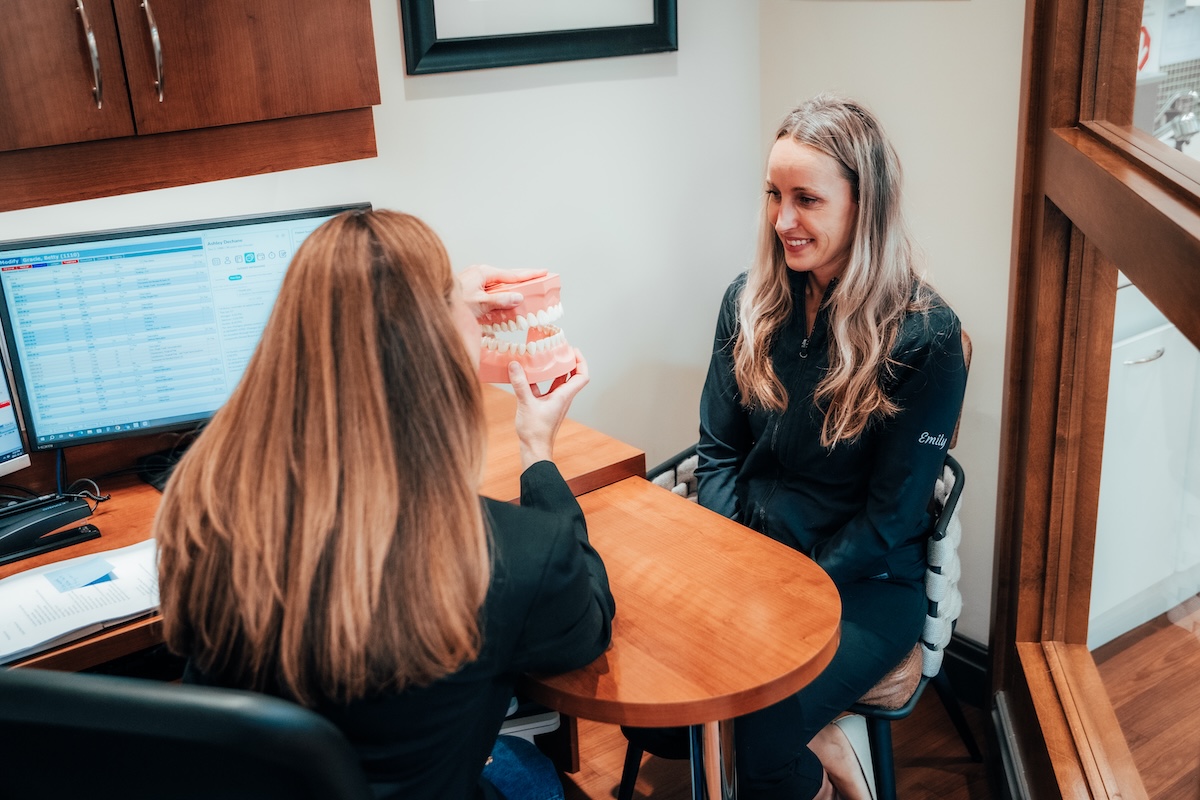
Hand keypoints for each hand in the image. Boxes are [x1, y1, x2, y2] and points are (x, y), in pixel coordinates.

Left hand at [458, 264, 547, 317]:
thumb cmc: (451, 302)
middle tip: (540, 280)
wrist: (434, 302)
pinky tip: (507, 301)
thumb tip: (517, 297)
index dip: (530, 274)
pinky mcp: (474, 289)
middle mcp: (481, 274)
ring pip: (501, 285)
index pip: (513, 274)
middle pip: (508, 277)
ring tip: (528, 292)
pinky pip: (493, 291)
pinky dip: (502, 296)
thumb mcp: (478, 303)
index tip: (544, 272)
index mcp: (484, 273)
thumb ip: (498, 301)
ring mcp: (477, 281)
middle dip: (524, 279)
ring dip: (513, 289)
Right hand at [510, 349, 588, 468]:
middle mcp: (562, 398)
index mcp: (564, 396)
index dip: (580, 361)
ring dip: (553, 370)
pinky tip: (526, 375)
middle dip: (566, 361)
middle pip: (571, 376)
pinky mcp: (544, 406)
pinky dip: (538, 380)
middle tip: (558, 349)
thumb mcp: (526, 403)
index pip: (582, 376)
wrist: (534, 449)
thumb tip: (515, 364)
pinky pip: (544, 389)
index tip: (573, 350)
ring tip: (544, 358)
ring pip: (557, 382)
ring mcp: (554, 402)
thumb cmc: (536, 431)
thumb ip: (520, 383)